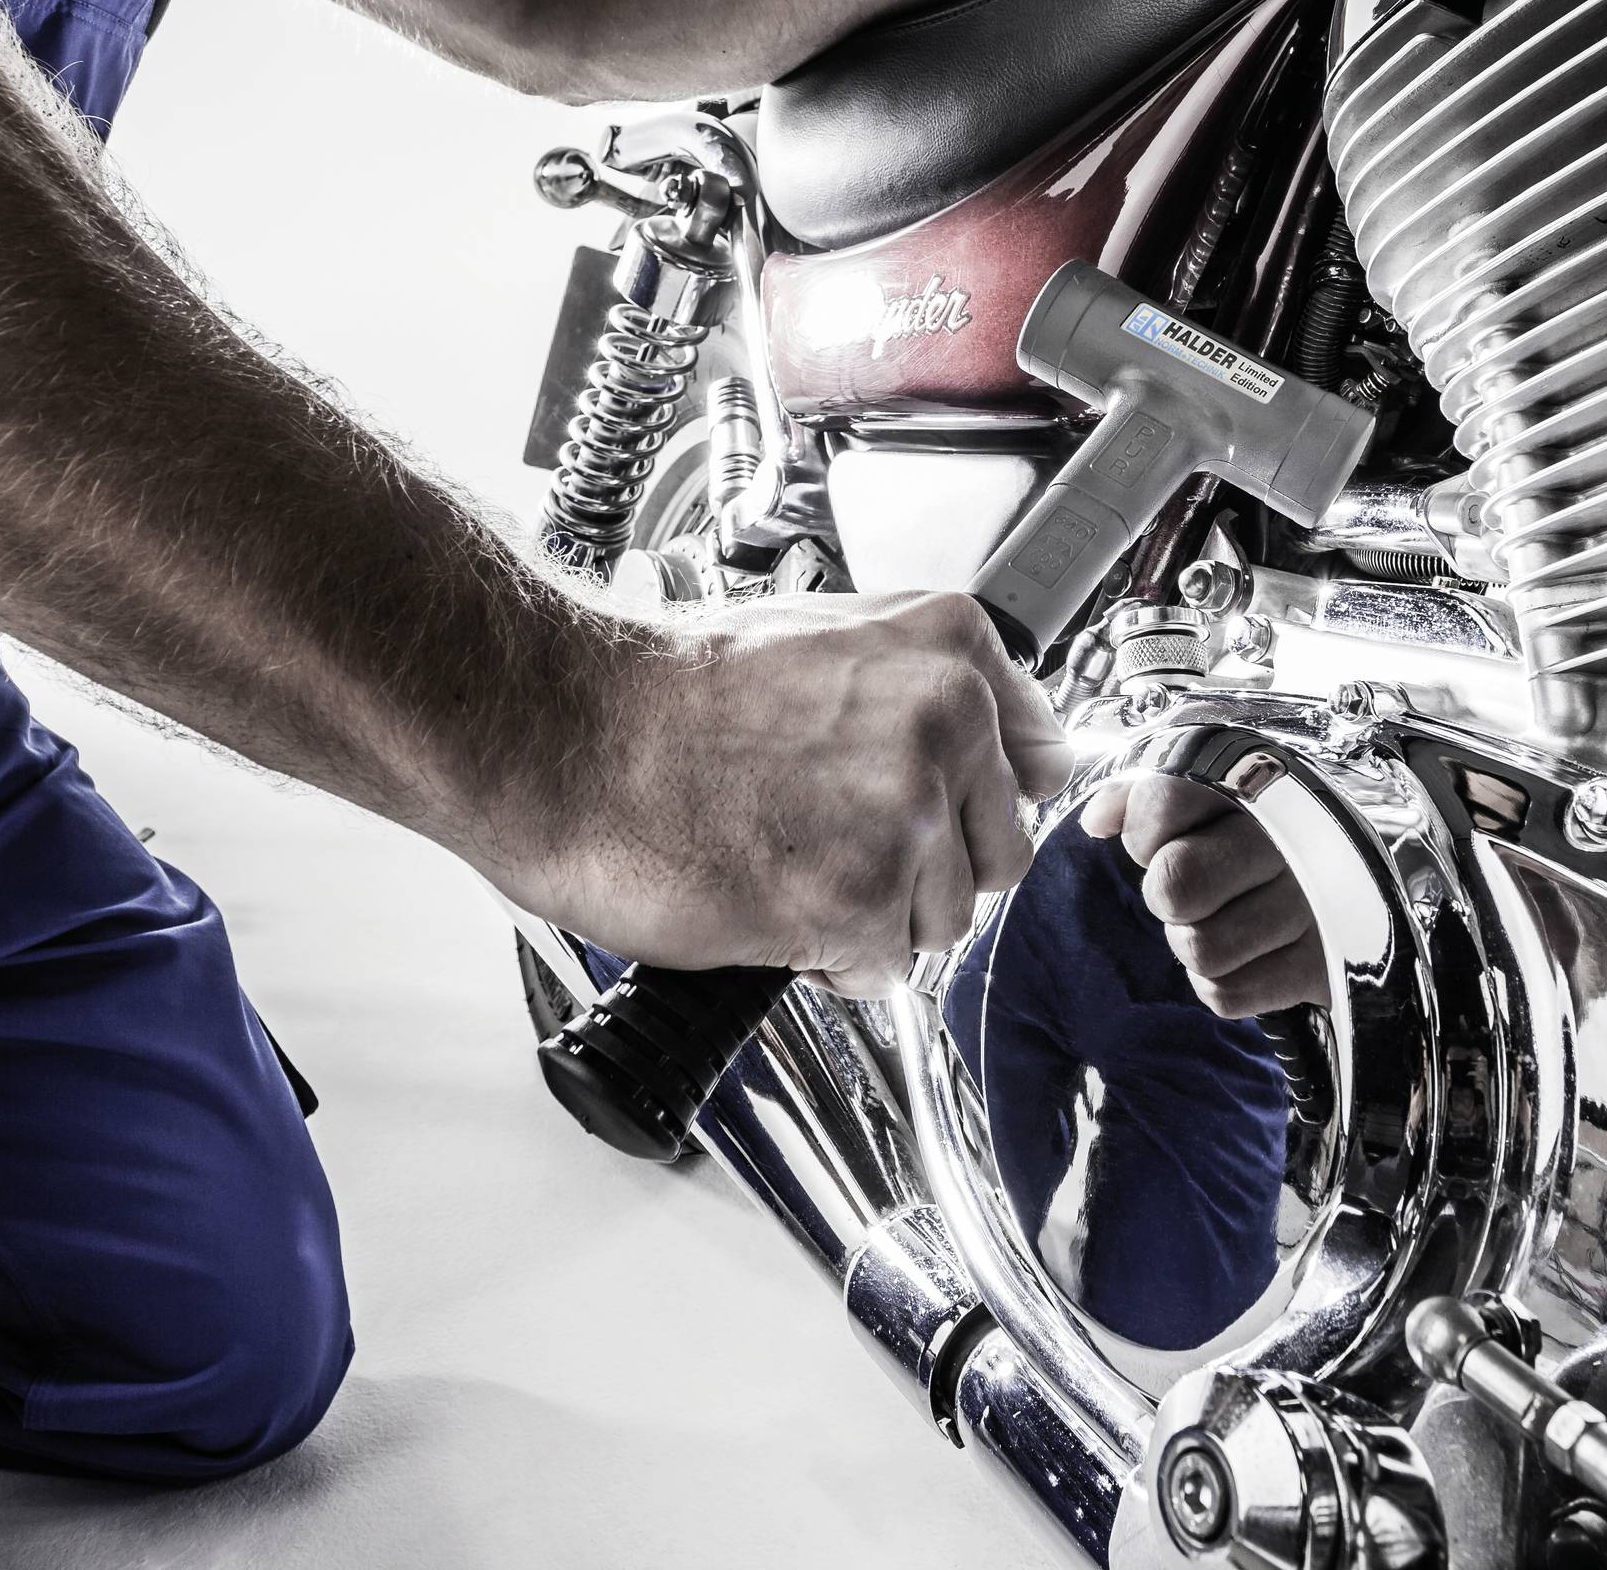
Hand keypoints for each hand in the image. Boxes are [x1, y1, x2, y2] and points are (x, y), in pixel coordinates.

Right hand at [534, 591, 1072, 998]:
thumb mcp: (824, 636)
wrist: (567, 734)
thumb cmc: (665, 693)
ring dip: (871, 918)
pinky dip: (828, 959)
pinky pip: (883, 970)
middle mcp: (945, 724)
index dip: (973, 802)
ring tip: (787, 866)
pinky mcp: (859, 900)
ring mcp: (906, 814)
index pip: (1038, 759)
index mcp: (947, 650)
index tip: (935, 811)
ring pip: (942, 921)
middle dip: (925, 871)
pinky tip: (771, 905)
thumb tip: (1000, 749)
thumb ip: (920, 686)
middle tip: (833, 844)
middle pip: (995, 856)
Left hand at [1079, 773, 1326, 1016]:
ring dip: (1195, 945)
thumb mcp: (1206, 802)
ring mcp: (1314, 904)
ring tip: (1224, 922)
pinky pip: (1226, 994)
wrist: (1351, 888)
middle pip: (1175, 885)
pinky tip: (1249, 956)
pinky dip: (1223, 983)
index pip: (1161, 802)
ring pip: (1200, 950)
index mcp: (1257, 783)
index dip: (1145, 833)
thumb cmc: (1257, 842)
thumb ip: (1142, 799)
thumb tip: (1098, 821)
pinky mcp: (1323, 965)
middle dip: (1168, 896)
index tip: (1166, 840)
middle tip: (1192, 893)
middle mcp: (1292, 838)